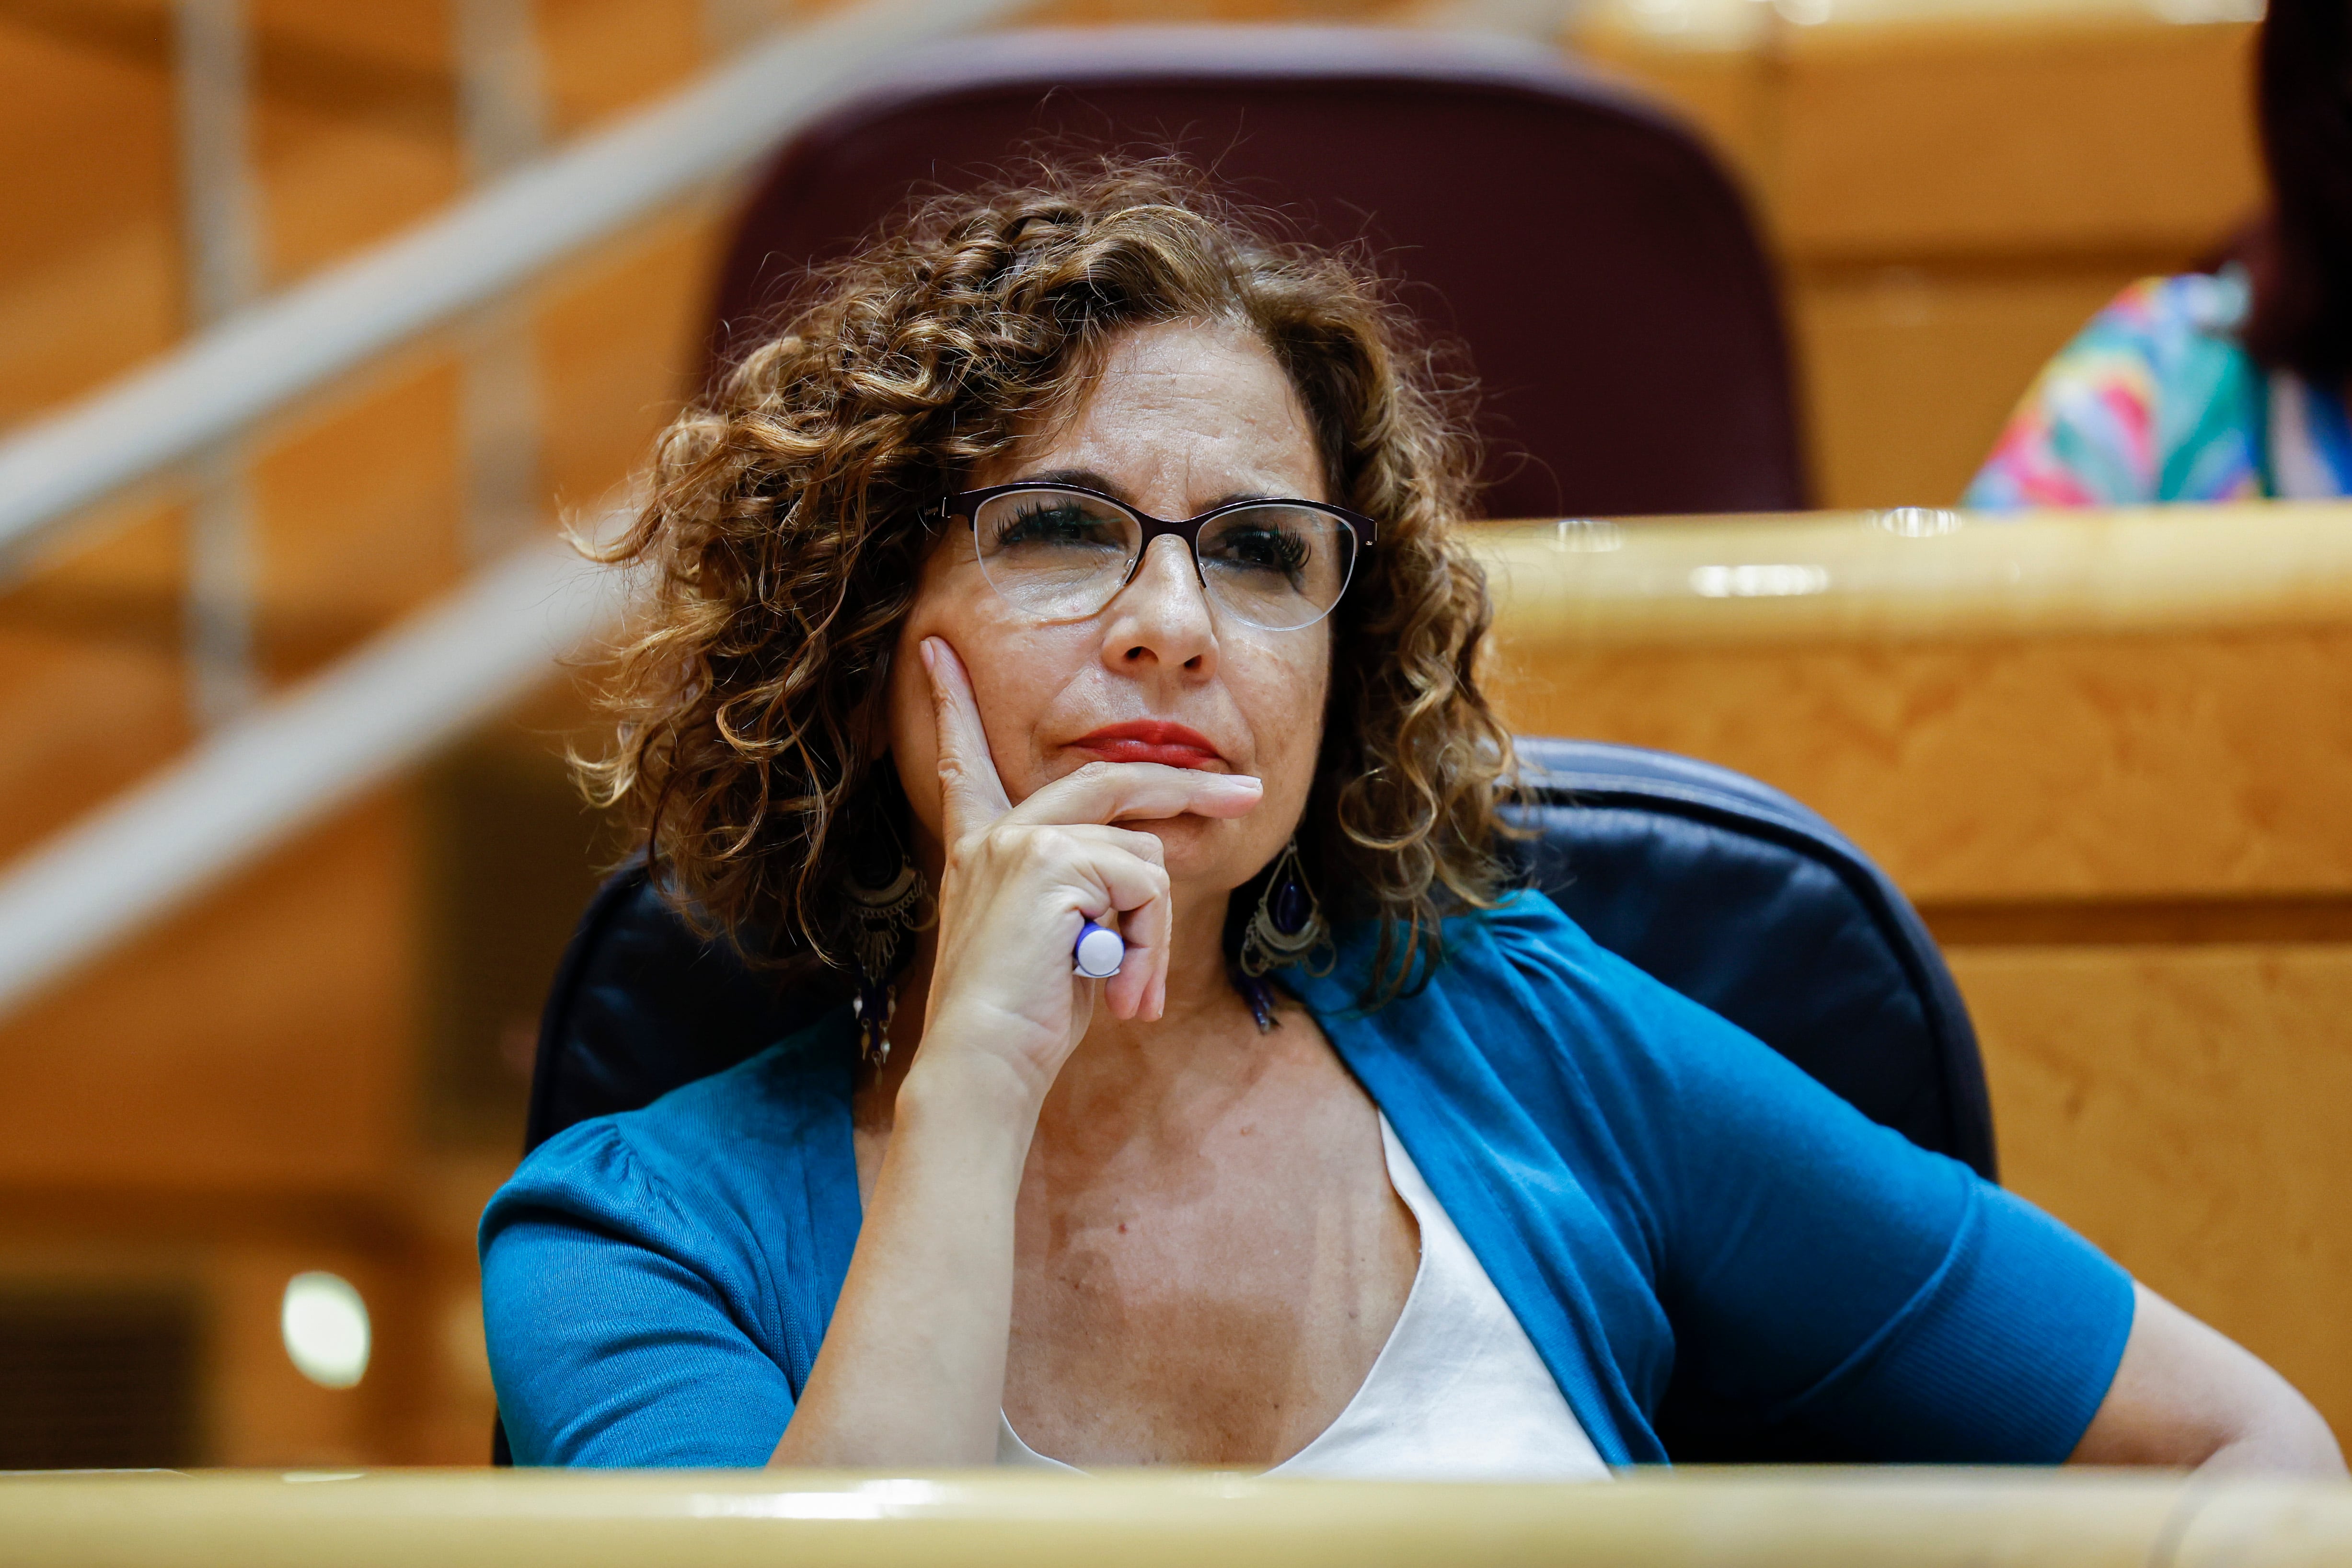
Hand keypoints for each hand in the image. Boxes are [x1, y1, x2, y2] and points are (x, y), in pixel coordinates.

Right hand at [916, 636, 1261, 1103]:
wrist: (982, 1063)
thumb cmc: (1021, 1021)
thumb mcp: (1058, 940)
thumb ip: (1089, 891)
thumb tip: (1147, 868)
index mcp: (982, 848)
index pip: (966, 763)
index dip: (953, 702)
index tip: (935, 647)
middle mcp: (998, 835)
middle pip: (1110, 779)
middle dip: (1186, 784)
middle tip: (1246, 795)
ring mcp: (1025, 842)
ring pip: (1144, 854)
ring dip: (1155, 931)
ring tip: (1129, 994)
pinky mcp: (1055, 864)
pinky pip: (1147, 887)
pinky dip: (1151, 947)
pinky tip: (1122, 995)